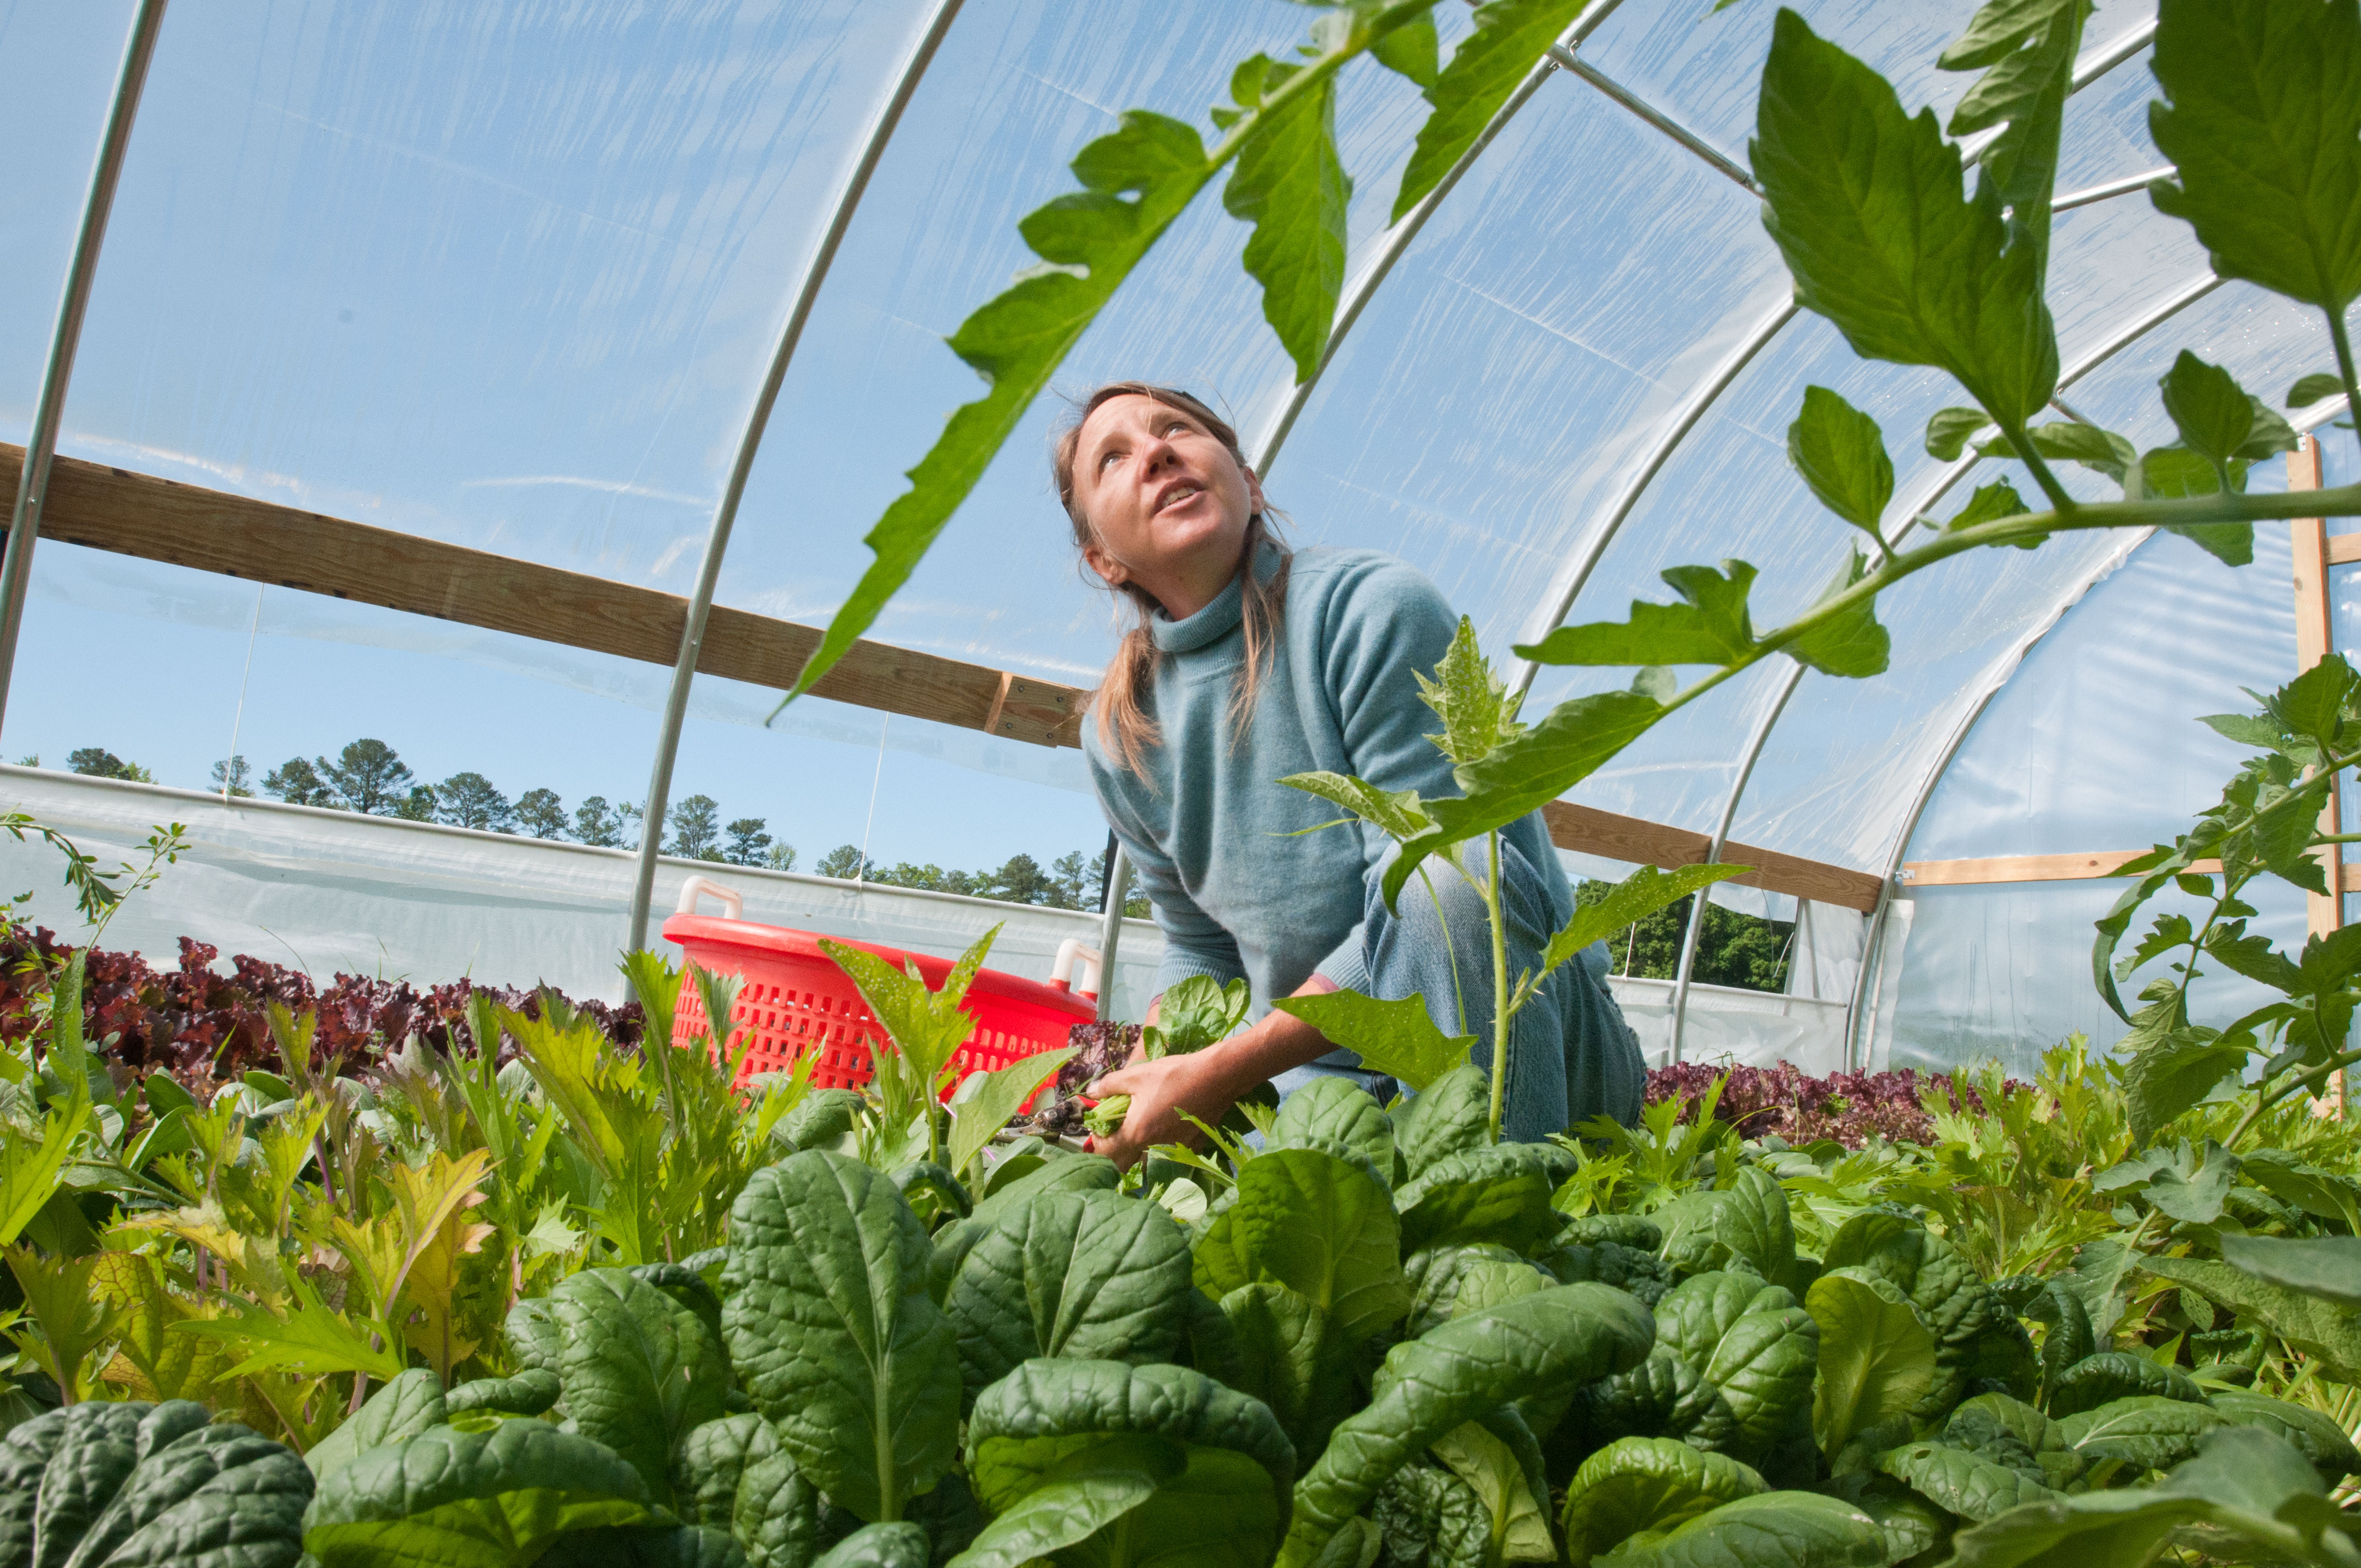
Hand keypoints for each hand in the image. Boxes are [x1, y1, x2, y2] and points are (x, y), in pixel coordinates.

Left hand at [1087, 1048, 1241, 1170]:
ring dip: (1140, 1144)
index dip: (1098, 1142)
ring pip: (1149, 1155)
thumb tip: (1090, 1092)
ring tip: (1141, 1121)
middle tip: (1116, 1128)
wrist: (1217, 1076)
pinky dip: (1164, 1140)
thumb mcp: (1136, 1075)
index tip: (1100, 1129)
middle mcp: (1154, 1147)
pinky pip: (1171, 1149)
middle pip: (1126, 1160)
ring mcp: (1175, 1148)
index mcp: (1137, 1132)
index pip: (1107, 1152)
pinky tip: (1167, 1121)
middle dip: (1117, 1149)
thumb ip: (1109, 1086)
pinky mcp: (1192, 1145)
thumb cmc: (1173, 1075)